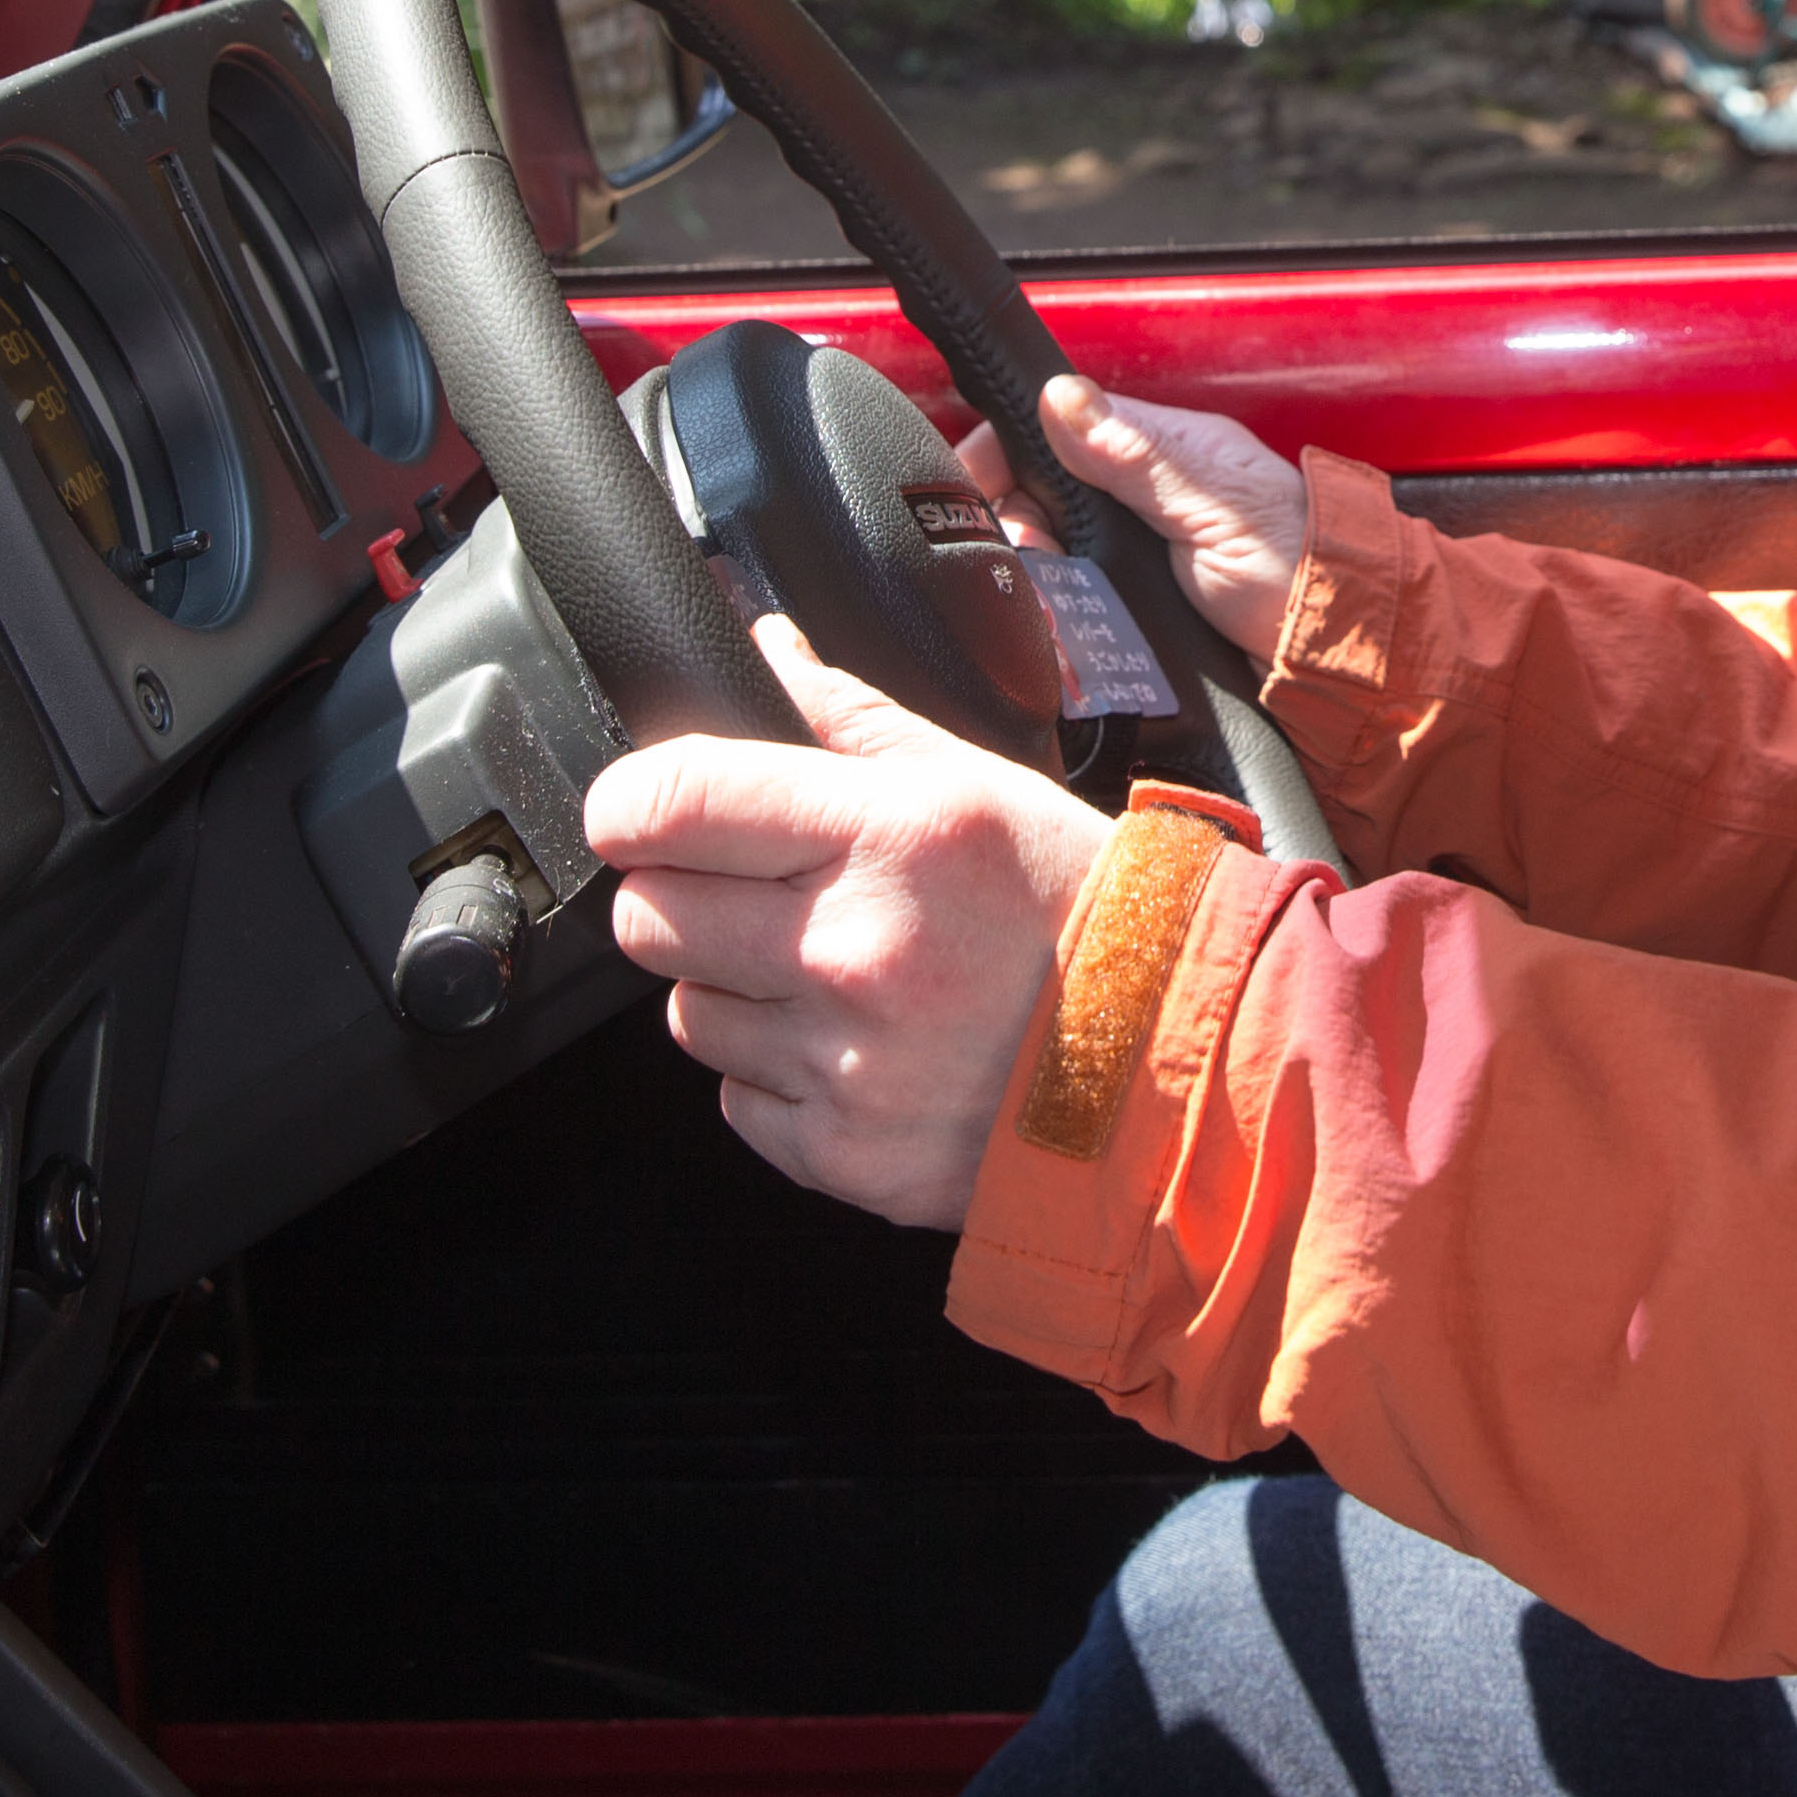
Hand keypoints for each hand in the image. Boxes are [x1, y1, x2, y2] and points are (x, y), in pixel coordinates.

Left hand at [581, 616, 1109, 1228]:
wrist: (1166, 1069)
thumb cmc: (1080, 915)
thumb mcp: (978, 784)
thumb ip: (849, 717)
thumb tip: (760, 645)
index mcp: (887, 837)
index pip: (671, 800)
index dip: (630, 801)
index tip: (640, 810)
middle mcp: (853, 950)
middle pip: (648, 916)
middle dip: (681, 897)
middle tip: (752, 895)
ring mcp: (842, 1062)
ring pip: (686, 1015)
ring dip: (732, 992)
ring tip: (826, 978)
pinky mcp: (841, 1152)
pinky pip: (737, 1102)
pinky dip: (776, 1078)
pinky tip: (853, 1047)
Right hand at [960, 374, 1305, 657]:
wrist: (1341, 655)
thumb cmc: (1298, 566)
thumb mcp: (1215, 504)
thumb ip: (1137, 454)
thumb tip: (1060, 398)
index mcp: (1155, 451)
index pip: (1047, 434)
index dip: (1000, 461)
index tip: (972, 495)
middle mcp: (1136, 500)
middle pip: (1033, 503)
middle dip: (1013, 532)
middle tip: (1026, 561)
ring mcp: (1131, 560)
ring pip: (1044, 564)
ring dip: (1032, 584)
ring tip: (1045, 604)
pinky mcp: (1133, 617)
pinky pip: (1071, 615)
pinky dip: (1057, 627)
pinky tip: (1059, 639)